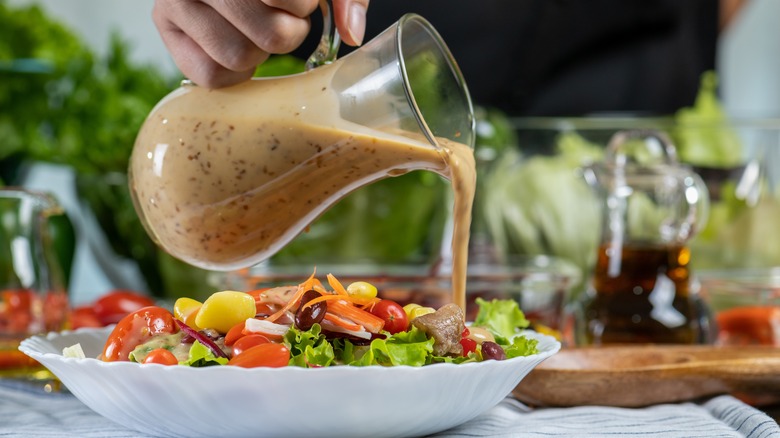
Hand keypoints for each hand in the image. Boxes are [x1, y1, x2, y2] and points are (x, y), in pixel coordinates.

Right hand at [153, 0, 368, 88]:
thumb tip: (352, 32)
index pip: (290, 0)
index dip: (302, 7)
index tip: (298, 1)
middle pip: (273, 35)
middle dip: (287, 32)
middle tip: (280, 18)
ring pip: (240, 56)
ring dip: (261, 53)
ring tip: (257, 31)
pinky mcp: (165, 27)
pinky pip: (211, 75)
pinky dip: (235, 72)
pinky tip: (238, 45)